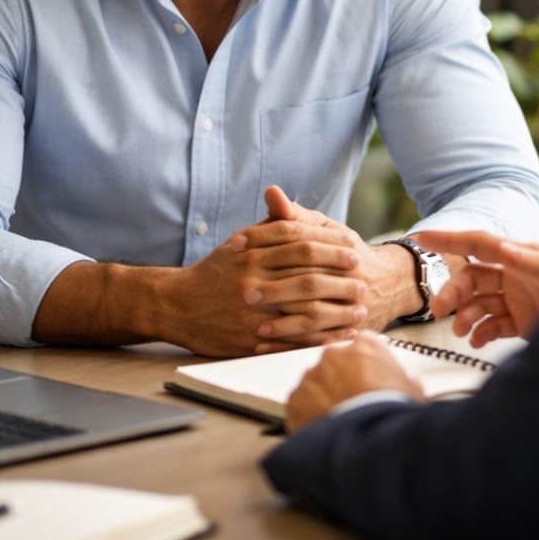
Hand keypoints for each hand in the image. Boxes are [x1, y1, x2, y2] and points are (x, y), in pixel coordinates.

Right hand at [163, 205, 368, 355]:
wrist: (176, 305)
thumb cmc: (213, 272)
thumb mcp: (237, 243)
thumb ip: (265, 226)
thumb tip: (284, 200)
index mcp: (251, 252)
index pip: (298, 242)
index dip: (329, 244)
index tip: (352, 248)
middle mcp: (252, 280)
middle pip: (306, 274)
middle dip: (339, 276)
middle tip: (362, 276)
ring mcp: (252, 311)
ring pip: (304, 308)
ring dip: (337, 308)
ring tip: (360, 306)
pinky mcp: (251, 339)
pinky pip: (294, 339)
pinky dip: (322, 337)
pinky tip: (341, 334)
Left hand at [233, 187, 428, 350]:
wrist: (391, 283)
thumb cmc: (346, 253)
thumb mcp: (327, 230)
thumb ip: (296, 217)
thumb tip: (271, 192)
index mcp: (341, 246)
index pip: (300, 241)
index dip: (267, 241)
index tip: (236, 246)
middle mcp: (350, 276)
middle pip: (309, 281)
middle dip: (275, 287)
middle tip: (242, 292)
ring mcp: (353, 305)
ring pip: (315, 315)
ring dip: (283, 323)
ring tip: (252, 325)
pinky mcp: (350, 330)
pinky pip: (318, 342)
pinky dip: (290, 345)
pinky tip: (264, 346)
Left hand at [286, 331, 425, 431]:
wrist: (368, 440)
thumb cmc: (391, 413)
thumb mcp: (413, 391)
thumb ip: (405, 380)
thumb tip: (409, 385)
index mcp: (365, 345)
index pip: (362, 345)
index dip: (366, 364)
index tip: (369, 377)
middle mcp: (334, 354)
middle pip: (336, 363)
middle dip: (342, 380)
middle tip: (355, 401)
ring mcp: (313, 375)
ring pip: (316, 384)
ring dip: (325, 397)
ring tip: (340, 420)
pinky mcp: (296, 398)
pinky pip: (300, 404)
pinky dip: (309, 415)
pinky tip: (325, 428)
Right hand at [415, 231, 538, 345]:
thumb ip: (533, 262)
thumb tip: (501, 248)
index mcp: (522, 256)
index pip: (479, 244)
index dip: (450, 240)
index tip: (421, 238)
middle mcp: (516, 275)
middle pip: (473, 278)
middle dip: (454, 291)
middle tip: (440, 309)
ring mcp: (519, 300)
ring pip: (480, 303)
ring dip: (466, 315)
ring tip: (461, 332)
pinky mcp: (525, 322)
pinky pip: (494, 325)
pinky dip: (481, 333)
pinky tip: (476, 342)